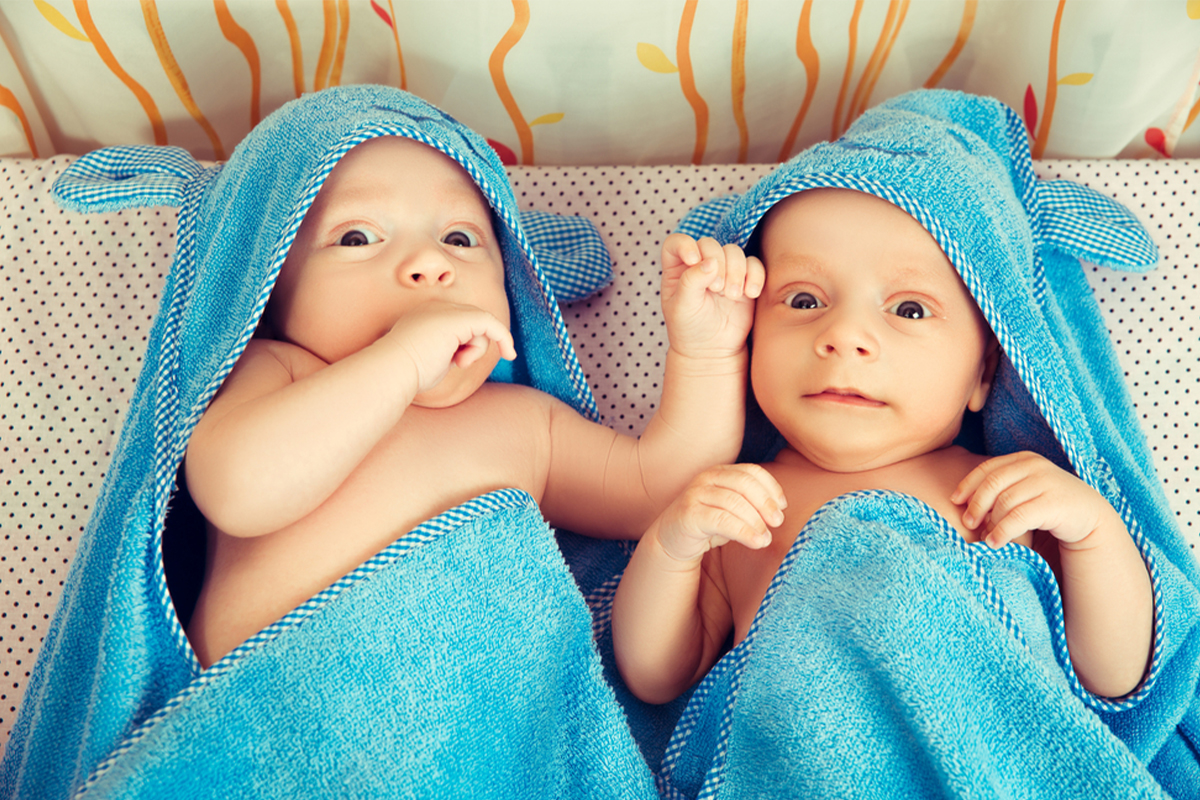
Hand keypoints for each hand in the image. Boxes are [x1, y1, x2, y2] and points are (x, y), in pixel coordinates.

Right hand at [382, 300, 516, 394]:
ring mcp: (445, 311)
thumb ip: (448, 352)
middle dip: (475, 346)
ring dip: (475, 350)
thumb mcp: (431, 359)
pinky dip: (503, 338)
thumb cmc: (406, 373)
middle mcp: (436, 308)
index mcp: (426, 316)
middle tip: (459, 363)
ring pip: (480, 326)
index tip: (467, 361)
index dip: (469, 342)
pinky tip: (509, 354)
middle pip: (473, 322)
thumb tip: (463, 356)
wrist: (391, 370)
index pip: (459, 323)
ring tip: (456, 361)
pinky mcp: (457, 319)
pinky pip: (490, 324)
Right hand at [653, 464, 785, 563]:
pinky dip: (744, 532)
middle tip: (777, 522)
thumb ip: (751, 504)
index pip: (751, 471)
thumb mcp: (732, 510)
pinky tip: (756, 542)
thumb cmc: (708, 525)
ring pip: (734, 502)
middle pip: (744, 483)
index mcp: (720, 472)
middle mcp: (706, 478)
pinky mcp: (689, 513)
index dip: (771, 487)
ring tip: (766, 538)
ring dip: (756, 521)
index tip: (782, 507)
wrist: (672, 540)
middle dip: (765, 502)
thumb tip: (779, 511)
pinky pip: (722, 520)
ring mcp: (696, 494)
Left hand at [660, 234, 763, 359]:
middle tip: (717, 289)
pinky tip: (750, 293)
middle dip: (717, 264)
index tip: (693, 261)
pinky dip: (755, 276)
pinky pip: (755, 265)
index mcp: (677, 268)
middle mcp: (700, 264)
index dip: (685, 245)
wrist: (712, 349)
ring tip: (732, 295)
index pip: (677, 242)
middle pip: (710, 244)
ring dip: (736, 270)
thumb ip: (691, 281)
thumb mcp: (682, 307)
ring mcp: (723, 270)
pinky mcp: (745, 279)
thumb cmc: (690, 328)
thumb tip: (710, 262)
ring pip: (734, 251)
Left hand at [951, 451, 1119, 549]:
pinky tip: (996, 543)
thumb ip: (1001, 489)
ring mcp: (1046, 482)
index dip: (968, 485)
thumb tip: (960, 502)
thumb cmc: (1047, 506)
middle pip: (992, 484)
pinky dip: (1002, 531)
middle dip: (976, 504)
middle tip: (968, 523)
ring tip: (984, 537)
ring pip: (1004, 502)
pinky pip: (1018, 518)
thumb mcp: (1023, 491)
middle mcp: (1035, 466)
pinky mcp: (1054, 503)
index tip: (955, 501)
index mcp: (1023, 459)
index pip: (987, 469)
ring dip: (990, 522)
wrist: (1089, 517)